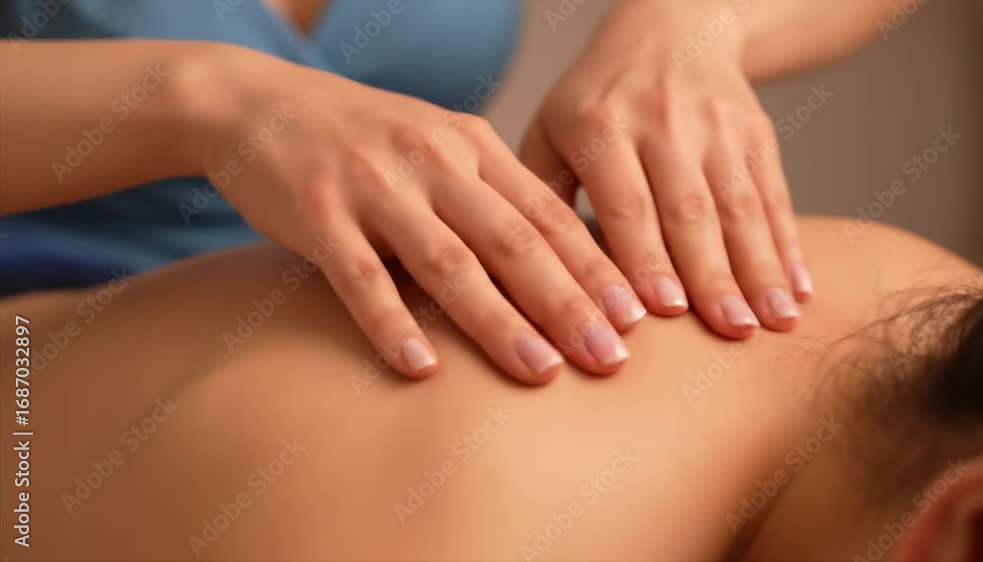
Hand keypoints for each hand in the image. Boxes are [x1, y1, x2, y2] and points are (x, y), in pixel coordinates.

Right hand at [183, 46, 644, 382]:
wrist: (261, 104)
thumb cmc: (363, 139)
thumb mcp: (437, 146)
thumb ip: (490, 195)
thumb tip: (554, 264)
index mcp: (472, 146)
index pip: (547, 213)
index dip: (595, 268)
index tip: (637, 318)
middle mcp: (433, 162)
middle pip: (513, 241)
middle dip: (568, 303)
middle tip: (612, 358)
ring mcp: (375, 186)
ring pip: (449, 263)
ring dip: (497, 322)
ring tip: (540, 372)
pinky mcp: (318, 213)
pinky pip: (361, 277)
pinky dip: (391, 324)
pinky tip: (420, 369)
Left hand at [521, 0, 811, 338]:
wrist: (667, 31)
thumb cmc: (594, 101)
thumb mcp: (550, 132)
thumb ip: (541, 201)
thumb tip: (528, 283)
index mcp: (600, 125)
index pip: (625, 203)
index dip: (644, 259)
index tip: (659, 313)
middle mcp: (662, 120)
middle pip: (689, 209)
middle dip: (712, 275)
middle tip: (730, 332)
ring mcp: (715, 124)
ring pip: (740, 205)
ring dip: (760, 268)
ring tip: (775, 323)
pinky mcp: (754, 130)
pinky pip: (774, 192)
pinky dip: (789, 243)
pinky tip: (799, 289)